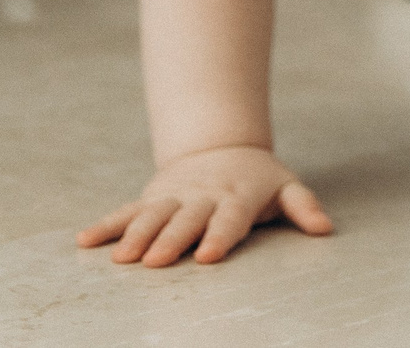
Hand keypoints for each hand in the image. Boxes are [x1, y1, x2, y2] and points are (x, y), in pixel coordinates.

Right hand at [77, 145, 331, 266]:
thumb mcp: (286, 186)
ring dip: (135, 235)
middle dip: (171, 240)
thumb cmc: (258, 179)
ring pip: (152, 215)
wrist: (221, 147)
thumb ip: (303, 207)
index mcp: (236, 197)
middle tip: (155, 263)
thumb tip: (325, 228)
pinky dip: (106, 225)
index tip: (208, 257)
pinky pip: (126, 211)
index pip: (229, 220)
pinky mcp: (152, 197)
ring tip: (122, 258)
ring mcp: (174, 196)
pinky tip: (84, 241)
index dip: (220, 236)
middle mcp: (202, 197)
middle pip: (186, 220)